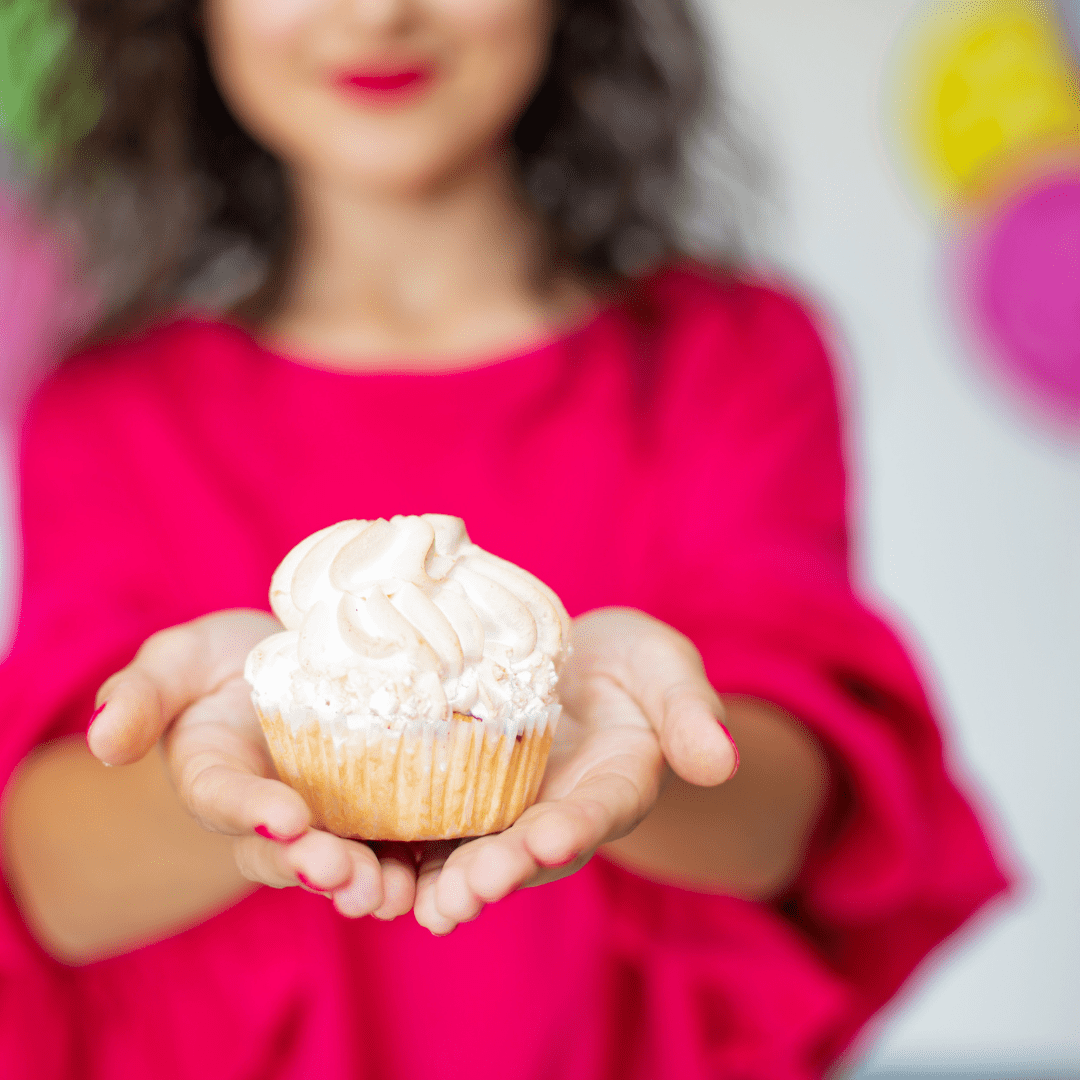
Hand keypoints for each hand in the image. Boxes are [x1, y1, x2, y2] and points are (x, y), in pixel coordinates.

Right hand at [87, 610, 415, 920]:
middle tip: (343, 875)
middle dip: (312, 866)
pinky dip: (410, 861)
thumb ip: (140, 696)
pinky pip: (390, 841)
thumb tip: (102, 739)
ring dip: (364, 880)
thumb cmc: (219, 665)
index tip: (284, 813)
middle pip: (286, 851)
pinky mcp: (373, 806)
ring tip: (389, 893)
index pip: (226, 798)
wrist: (284, 663)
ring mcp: (323, 814)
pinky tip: (436, 872)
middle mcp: (269, 810)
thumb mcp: (175, 664)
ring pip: (340, 860)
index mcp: (215, 778)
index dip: (252, 809)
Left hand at [410, 608, 738, 933]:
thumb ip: (691, 713)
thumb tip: (722, 761)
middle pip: (526, 848)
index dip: (577, 825)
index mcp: (611, 785)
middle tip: (464, 894)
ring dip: (444, 879)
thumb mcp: (666, 672)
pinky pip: (429, 823)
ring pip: (472, 850)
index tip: (554, 836)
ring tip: (414, 901)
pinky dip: (402, 844)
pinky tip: (367, 859)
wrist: (576, 666)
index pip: (597, 810)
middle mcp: (555, 811)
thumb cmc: (631, 667)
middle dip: (497, 871)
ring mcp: (504, 807)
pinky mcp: (459, 792)